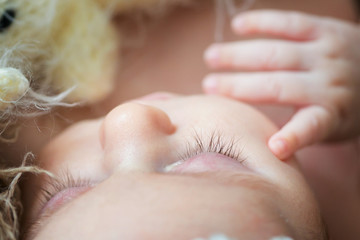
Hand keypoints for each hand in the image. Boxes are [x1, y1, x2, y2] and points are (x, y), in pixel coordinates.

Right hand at [202, 10, 359, 159]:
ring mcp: (325, 54)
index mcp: (331, 114)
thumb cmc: (344, 107)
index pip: (312, 127)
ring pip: (277, 53)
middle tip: (208, 87)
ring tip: (210, 57)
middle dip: (238, 86)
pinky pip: (291, 23)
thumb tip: (259, 139)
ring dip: (239, 55)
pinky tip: (238, 26)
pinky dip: (263, 23)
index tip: (273, 148)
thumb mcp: (331, 127)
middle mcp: (328, 83)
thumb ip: (300, 131)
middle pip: (277, 85)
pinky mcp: (324, 30)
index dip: (293, 137)